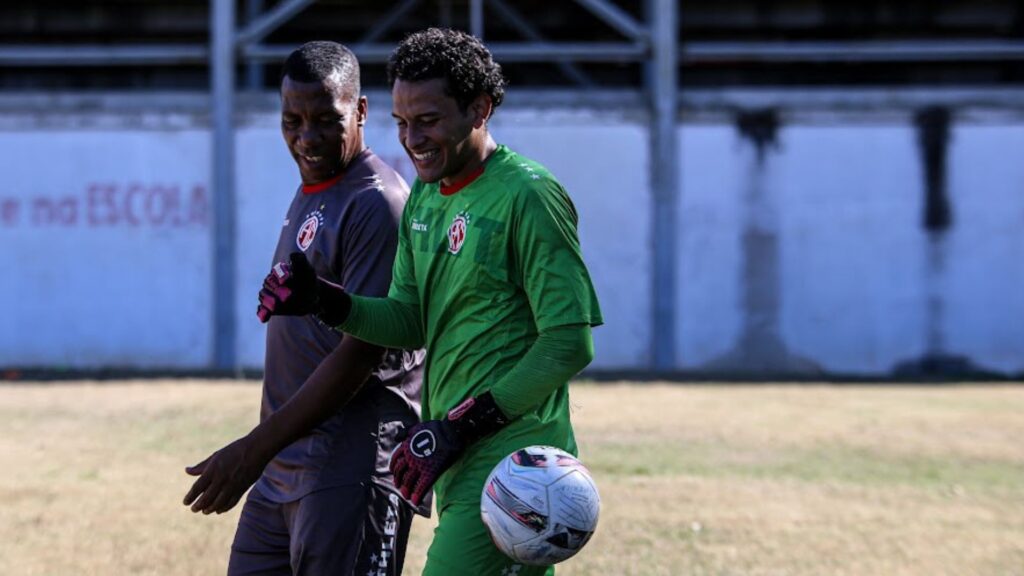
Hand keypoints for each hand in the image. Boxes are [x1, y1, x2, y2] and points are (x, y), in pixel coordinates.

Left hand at [183, 436, 267, 514]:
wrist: (256, 449)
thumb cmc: (234, 450)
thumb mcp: (216, 456)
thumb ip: (201, 466)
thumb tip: (187, 471)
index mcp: (213, 470)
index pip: (197, 488)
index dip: (190, 497)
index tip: (185, 502)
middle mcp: (221, 479)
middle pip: (206, 498)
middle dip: (198, 506)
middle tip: (194, 509)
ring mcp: (232, 485)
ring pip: (218, 503)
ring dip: (210, 509)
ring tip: (205, 511)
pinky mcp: (242, 489)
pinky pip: (231, 503)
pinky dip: (224, 508)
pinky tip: (219, 510)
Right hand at [257, 252, 318, 322]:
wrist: (311, 297)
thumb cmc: (308, 281)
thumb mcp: (307, 270)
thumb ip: (300, 261)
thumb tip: (293, 255)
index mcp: (280, 270)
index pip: (277, 271)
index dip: (281, 275)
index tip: (286, 281)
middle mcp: (272, 281)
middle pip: (268, 283)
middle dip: (276, 290)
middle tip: (288, 296)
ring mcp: (269, 294)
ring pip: (263, 295)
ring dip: (269, 300)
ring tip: (277, 305)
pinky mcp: (269, 307)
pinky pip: (262, 310)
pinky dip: (262, 313)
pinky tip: (265, 317)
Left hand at [389, 392, 510, 505]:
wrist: (451, 431)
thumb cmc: (437, 427)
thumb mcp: (417, 426)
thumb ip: (405, 432)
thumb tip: (396, 437)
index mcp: (407, 446)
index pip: (396, 459)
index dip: (394, 468)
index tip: (395, 473)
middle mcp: (411, 457)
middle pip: (400, 471)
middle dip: (399, 480)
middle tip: (399, 487)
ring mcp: (420, 465)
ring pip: (409, 480)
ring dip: (406, 489)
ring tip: (406, 496)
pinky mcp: (430, 472)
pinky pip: (422, 486)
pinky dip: (417, 495)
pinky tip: (415, 501)